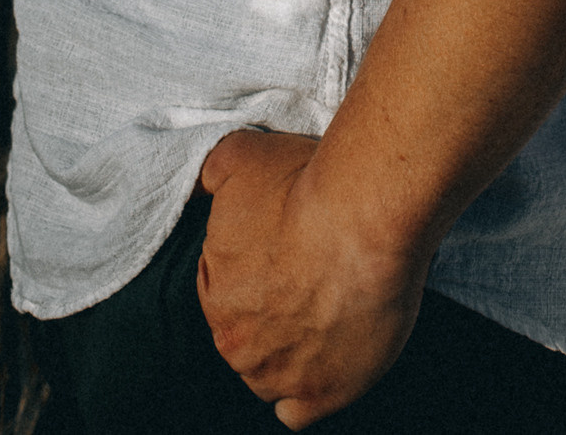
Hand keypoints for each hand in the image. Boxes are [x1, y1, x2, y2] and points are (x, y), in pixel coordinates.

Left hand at [197, 126, 425, 425]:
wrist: (363, 217)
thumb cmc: (303, 185)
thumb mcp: (238, 156)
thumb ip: (211, 175)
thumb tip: (202, 187)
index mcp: (215, 294)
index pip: (221, 288)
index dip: (251, 266)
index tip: (280, 249)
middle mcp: (237, 344)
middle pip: (245, 333)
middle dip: (269, 310)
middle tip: (306, 276)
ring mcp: (279, 376)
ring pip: (269, 374)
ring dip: (287, 351)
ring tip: (323, 314)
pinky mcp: (323, 395)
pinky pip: (297, 413)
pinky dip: (306, 391)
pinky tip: (322, 364)